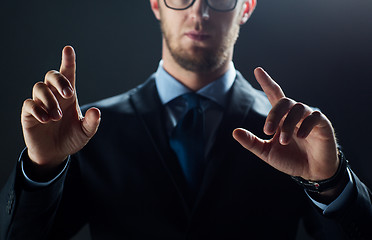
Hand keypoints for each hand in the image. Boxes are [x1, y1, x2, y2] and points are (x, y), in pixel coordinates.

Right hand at [21, 46, 100, 170]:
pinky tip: (46, 119)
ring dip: (50, 100)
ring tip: (56, 117)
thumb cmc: (71, 138)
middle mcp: (54, 95)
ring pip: (39, 88)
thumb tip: (96, 111)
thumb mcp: (85, 132)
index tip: (68, 49)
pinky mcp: (29, 114)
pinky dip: (38, 110)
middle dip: (60, 81)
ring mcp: (40, 103)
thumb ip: (92, 122)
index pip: (67, 74)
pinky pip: (29, 104)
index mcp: (69, 96)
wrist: (55, 154)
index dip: (68, 61)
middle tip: (68, 94)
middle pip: (51, 76)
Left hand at [233, 67, 338, 180]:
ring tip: (283, 141)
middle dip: (273, 115)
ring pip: (298, 108)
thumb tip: (234, 132)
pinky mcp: (322, 124)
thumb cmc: (290, 159)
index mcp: (281, 117)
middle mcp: (294, 113)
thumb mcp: (266, 152)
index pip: (274, 94)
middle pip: (284, 101)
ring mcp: (309, 117)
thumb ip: (251, 142)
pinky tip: (300, 137)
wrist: (312, 172)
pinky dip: (305, 126)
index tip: (257, 70)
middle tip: (266, 131)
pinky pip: (314, 117)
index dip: (266, 82)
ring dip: (288, 124)